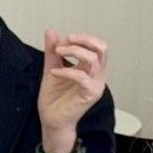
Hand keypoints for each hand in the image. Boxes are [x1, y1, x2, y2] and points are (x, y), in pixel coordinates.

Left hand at [37, 29, 107, 152]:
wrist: (51, 121)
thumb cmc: (54, 99)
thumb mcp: (51, 69)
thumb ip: (52, 52)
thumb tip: (51, 32)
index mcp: (90, 69)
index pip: (96, 46)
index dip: (82, 38)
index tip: (63, 40)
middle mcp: (96, 76)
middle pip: (102, 49)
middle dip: (85, 40)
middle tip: (67, 39)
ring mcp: (95, 85)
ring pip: (93, 59)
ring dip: (74, 51)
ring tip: (58, 52)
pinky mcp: (89, 95)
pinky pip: (82, 77)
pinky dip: (66, 71)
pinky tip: (54, 72)